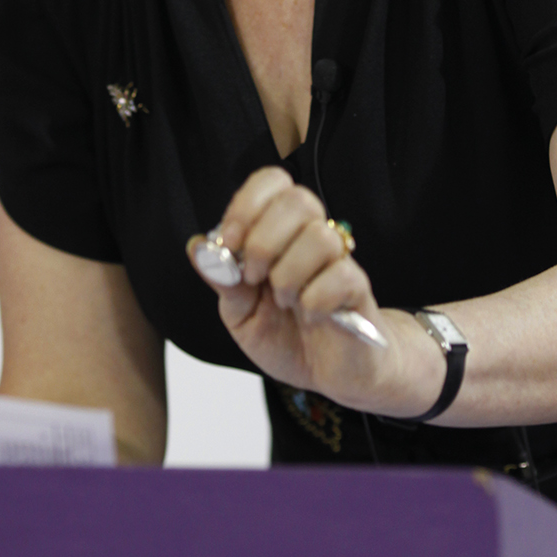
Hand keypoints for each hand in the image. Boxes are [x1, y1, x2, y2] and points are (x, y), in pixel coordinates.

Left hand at [186, 167, 441, 415]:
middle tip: (255, 277)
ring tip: (285, 302)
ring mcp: (339, 262)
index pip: (272, 182)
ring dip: (289, 275)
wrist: (328, 373)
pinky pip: (340, 276)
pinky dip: (314, 301)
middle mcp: (311, 238)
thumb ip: (223, 281)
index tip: (230, 242)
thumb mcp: (241, 313)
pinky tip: (310, 317)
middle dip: (264, 241)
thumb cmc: (287, 336)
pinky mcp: (359, 290)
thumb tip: (198, 246)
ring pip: (320, 237)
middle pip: (299, 200)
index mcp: (280, 233)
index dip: (247, 204)